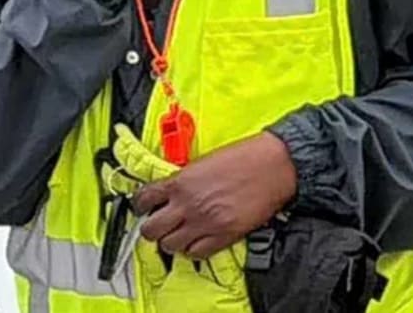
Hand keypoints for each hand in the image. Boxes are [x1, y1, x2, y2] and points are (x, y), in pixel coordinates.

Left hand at [133, 132, 297, 259]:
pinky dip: (192, 250)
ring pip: (169, 246)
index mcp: (180, 182)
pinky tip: (196, 241)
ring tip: (179, 234)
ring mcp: (204, 223)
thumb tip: (171, 192)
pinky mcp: (222, 236)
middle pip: (150, 230)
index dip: (140, 205)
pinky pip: (195, 254)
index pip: (143, 199)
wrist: (272, 166)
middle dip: (151, 228)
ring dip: (171, 241)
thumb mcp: (203, 162)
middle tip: (158, 224)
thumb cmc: (243, 158)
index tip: (143, 207)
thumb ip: (184, 180)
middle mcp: (187, 205)